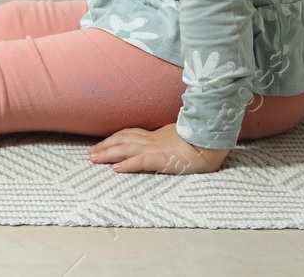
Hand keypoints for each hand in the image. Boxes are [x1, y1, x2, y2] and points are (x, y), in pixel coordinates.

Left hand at [88, 124, 228, 174]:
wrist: (213, 141)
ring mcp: (157, 148)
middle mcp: (153, 140)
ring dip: (108, 153)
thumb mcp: (180, 138)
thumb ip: (169, 140)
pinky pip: (141, 161)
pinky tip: (116, 169)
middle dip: (105, 145)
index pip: (131, 133)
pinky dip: (127, 164)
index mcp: (157, 135)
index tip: (103, 142)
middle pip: (123, 139)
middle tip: (90, 152)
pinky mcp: (162, 158)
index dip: (115, 138)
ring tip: (94, 158)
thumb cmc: (201, 141)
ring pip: (126, 148)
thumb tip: (164, 146)